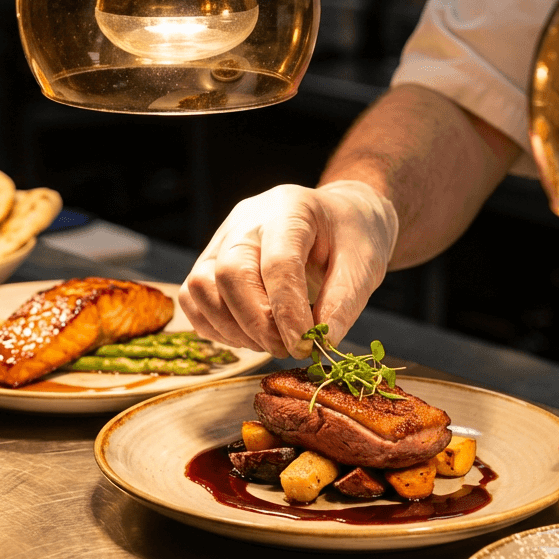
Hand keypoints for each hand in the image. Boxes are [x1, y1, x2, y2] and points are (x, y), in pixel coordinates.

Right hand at [179, 181, 398, 358]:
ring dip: (233, 329)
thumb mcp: (365, 263)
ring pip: (201, 288)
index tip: (304, 345)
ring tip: (271, 342)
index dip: (287, 312)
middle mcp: (246, 220)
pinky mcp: (209, 263)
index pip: (277, 263)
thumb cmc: (351, 237)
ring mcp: (221, 240)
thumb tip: (321, 343)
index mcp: (289, 209)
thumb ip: (344, 301)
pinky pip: (193, 300)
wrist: (336, 219)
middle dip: (257, 324)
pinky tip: (250, 336)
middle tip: (288, 349)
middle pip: (230, 274)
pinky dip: (216, 327)